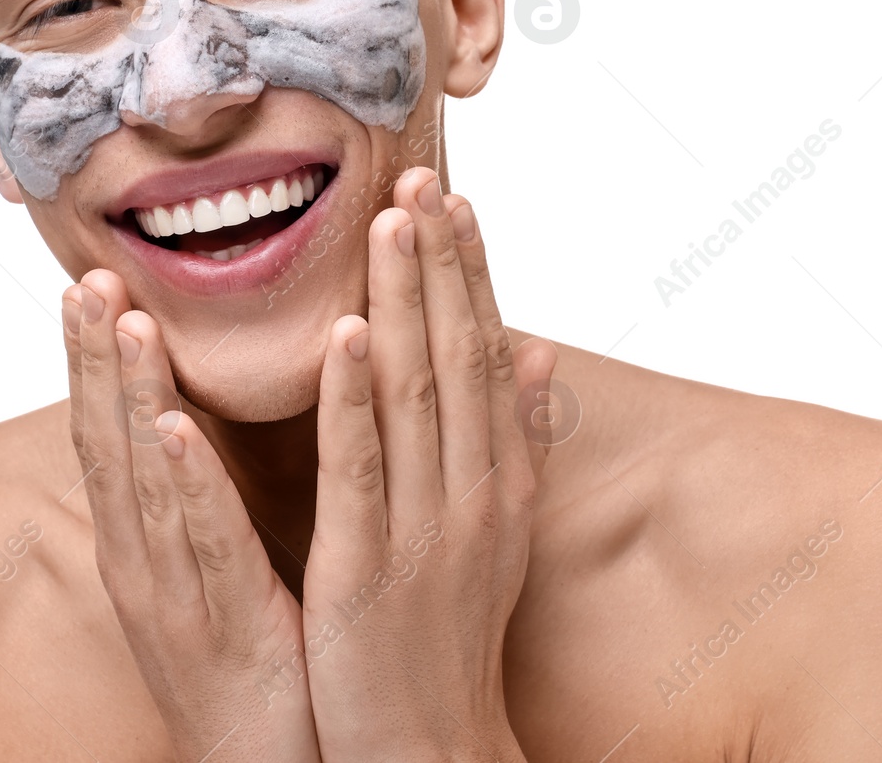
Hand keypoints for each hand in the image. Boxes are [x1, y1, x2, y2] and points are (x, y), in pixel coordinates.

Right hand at [64, 271, 321, 762]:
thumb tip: (190, 423)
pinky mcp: (227, 626)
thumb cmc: (249, 662)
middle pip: (108, 445)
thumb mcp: (210, 569)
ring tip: (126, 321)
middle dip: (96, 359)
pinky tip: (177, 430)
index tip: (91, 284)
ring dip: (134, 396)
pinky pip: (207, 545)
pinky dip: (188, 484)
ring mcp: (176, 597)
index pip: (107, 436)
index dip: (94, 362)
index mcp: (144, 545)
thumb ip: (200, 496)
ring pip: (146, 482)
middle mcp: (143, 564)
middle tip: (89, 277)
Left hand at [302, 168, 555, 762]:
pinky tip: (346, 331)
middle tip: (420, 176)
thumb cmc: (450, 632)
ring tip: (390, 220)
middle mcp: (471, 492)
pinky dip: (352, 397)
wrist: (429, 747)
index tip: (453, 200)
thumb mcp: (496, 529)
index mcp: (496, 479)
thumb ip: (512, 436)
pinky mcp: (367, 567)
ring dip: (406, 301)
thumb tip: (535, 350)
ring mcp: (423, 528)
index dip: (470, 273)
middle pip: (456, 356)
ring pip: (415, 394)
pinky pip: (360, 468)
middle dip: (438, 262)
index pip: (485, 354)